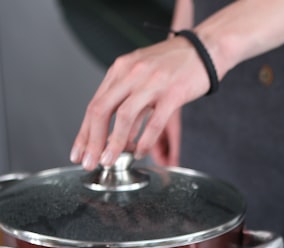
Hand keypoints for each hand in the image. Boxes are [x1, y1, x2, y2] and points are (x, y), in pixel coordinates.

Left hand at [70, 37, 208, 169]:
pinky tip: (140, 153)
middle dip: (92, 141)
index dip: (84, 133)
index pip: (94, 105)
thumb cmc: (173, 66)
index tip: (79, 153)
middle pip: (102, 110)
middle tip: (89, 162)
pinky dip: (144, 141)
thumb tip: (115, 137)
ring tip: (109, 161)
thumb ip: (127, 103)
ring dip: (114, 144)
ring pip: (124, 117)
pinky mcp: (172, 93)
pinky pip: (154, 122)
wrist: (204, 49)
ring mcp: (152, 82)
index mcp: (121, 70)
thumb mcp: (142, 77)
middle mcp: (132, 73)